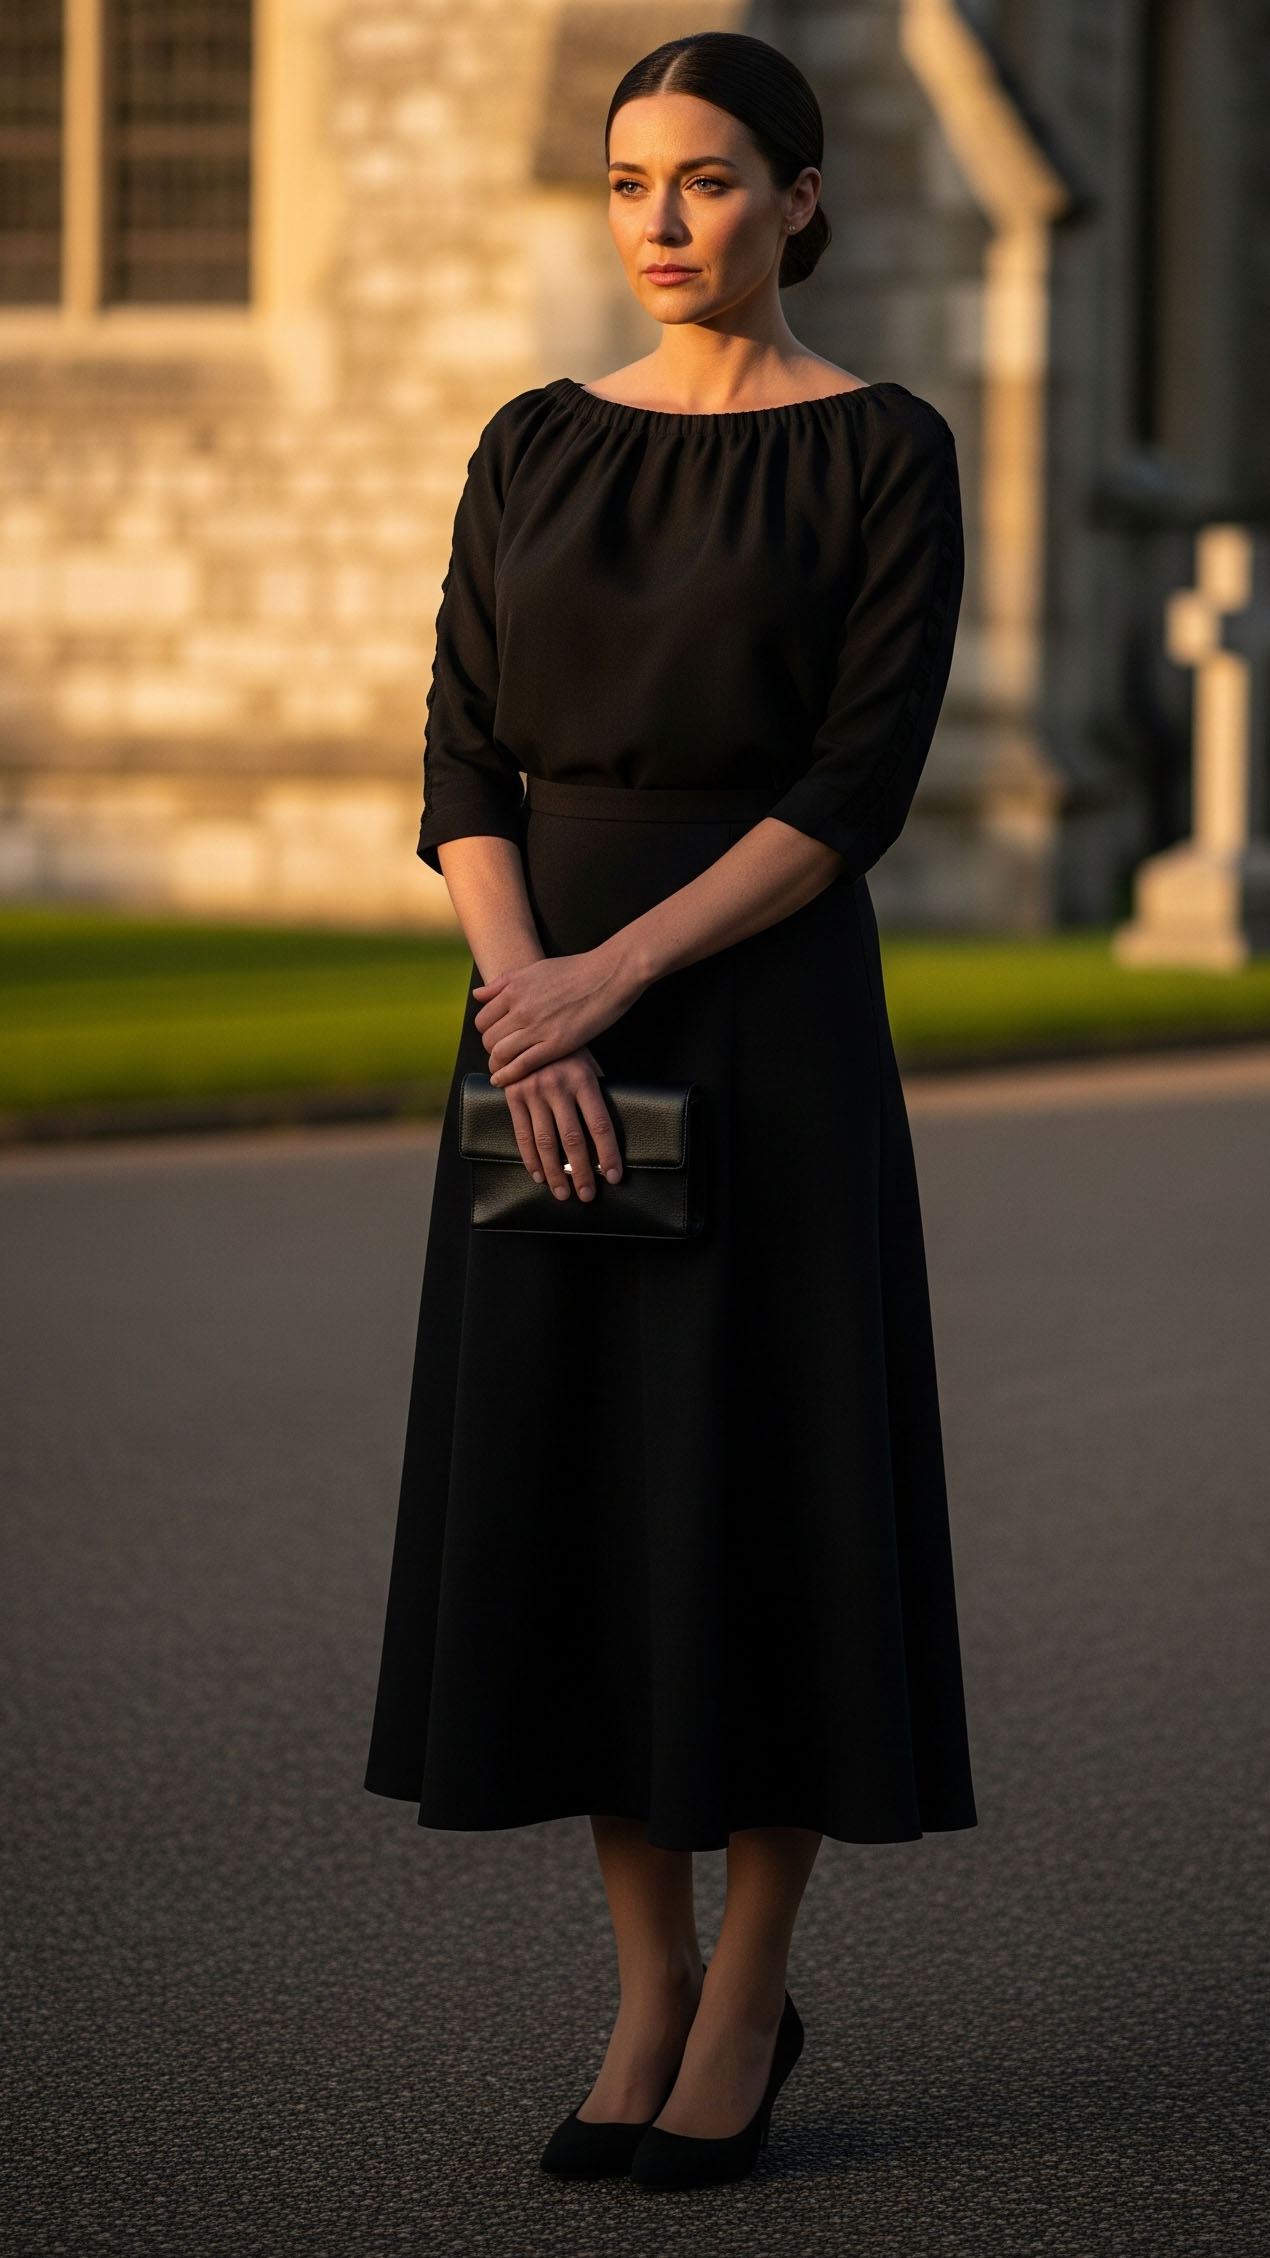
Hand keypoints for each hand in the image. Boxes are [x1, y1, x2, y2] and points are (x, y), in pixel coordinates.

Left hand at [472, 941, 641, 1084]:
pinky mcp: (555, 1044)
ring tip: (502, 1069)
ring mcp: (537, 1027)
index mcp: (513, 989)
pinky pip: (521, 1065)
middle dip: (491, 1049)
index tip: (496, 1037)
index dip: (486, 1032)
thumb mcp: (534, 969)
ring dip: (497, 1064)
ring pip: (500, 1053)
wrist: (609, 974)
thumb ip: (503, 983)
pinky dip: (507, 1076)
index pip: (482, 1020)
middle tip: (501, 1054)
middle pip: (488, 1038)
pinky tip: (502, 1081)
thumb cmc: (576, 970)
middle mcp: (520, 1008)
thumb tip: (477, 995)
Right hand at [500, 1048, 621, 1201]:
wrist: (526, 1028)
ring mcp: (533, 1092)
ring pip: (546, 1142)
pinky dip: (531, 1159)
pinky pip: (522, 1135)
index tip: (613, 1176)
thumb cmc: (565, 1051)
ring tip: (563, 1193)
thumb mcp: (587, 1063)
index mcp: (583, 1079)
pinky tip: (539, 1175)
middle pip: (573, 1139)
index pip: (600, 1124)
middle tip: (587, 1195)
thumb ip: (595, 1092)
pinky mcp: (513, 1096)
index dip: (608, 1153)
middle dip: (581, 1172)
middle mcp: (557, 1087)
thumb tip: (607, 1133)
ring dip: (555, 1173)